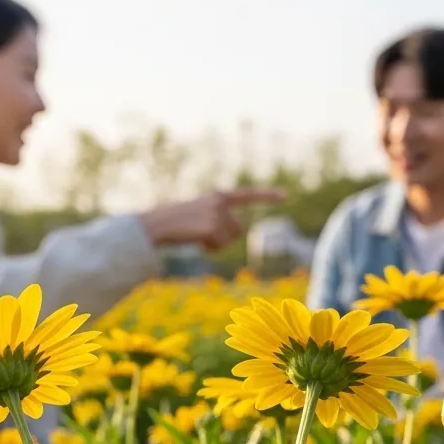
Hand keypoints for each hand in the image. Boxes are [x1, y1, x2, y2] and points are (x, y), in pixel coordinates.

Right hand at [136, 187, 285, 250]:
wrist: (157, 224)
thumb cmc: (174, 222)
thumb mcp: (198, 214)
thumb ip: (218, 218)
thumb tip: (237, 230)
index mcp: (217, 196)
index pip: (247, 195)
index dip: (267, 195)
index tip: (286, 195)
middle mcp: (220, 202)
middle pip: (238, 229)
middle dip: (224, 237)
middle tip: (202, 234)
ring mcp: (217, 214)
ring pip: (230, 239)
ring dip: (215, 243)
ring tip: (196, 235)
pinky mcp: (213, 226)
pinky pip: (220, 245)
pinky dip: (210, 248)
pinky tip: (196, 240)